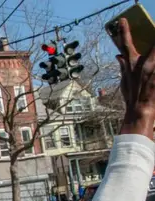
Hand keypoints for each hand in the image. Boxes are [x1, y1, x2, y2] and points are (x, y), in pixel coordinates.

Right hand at [115, 18, 154, 136]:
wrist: (142, 110)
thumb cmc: (132, 98)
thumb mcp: (124, 81)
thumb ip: (123, 67)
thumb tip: (118, 56)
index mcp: (131, 64)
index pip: (125, 44)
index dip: (123, 31)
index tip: (123, 20)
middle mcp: (143, 62)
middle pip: (151, 44)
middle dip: (152, 41)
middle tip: (152, 37)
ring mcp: (153, 67)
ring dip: (154, 60)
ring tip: (151, 72)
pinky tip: (154, 75)